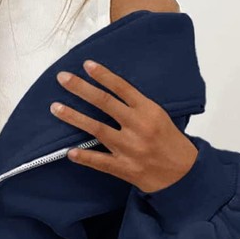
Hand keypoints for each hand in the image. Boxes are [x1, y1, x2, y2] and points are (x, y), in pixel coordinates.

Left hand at [50, 59, 198, 192]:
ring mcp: (130, 148)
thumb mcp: (159, 116)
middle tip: (62, 78)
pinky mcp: (124, 168)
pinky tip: (68, 151)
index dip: (103, 75)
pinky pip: (99, 161)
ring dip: (74, 117)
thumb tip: (109, 90)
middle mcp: (138, 127)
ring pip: (97, 129)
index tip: (86, 64)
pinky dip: (84, 156)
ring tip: (55, 107)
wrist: (183, 174)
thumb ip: (136, 105)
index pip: (122, 88)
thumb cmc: (169, 141)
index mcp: (148, 111)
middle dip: (81, 89)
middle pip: (105, 103)